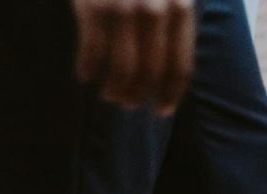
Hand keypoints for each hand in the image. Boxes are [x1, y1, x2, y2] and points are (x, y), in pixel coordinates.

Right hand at [73, 0, 195, 115]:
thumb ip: (172, 25)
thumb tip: (169, 77)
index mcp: (181, 10)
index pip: (180, 66)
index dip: (171, 94)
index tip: (162, 110)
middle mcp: (156, 11)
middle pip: (151, 73)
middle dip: (139, 95)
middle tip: (129, 104)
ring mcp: (124, 9)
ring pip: (122, 68)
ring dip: (115, 89)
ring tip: (109, 95)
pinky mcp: (94, 7)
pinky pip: (92, 51)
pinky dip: (88, 68)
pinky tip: (85, 76)